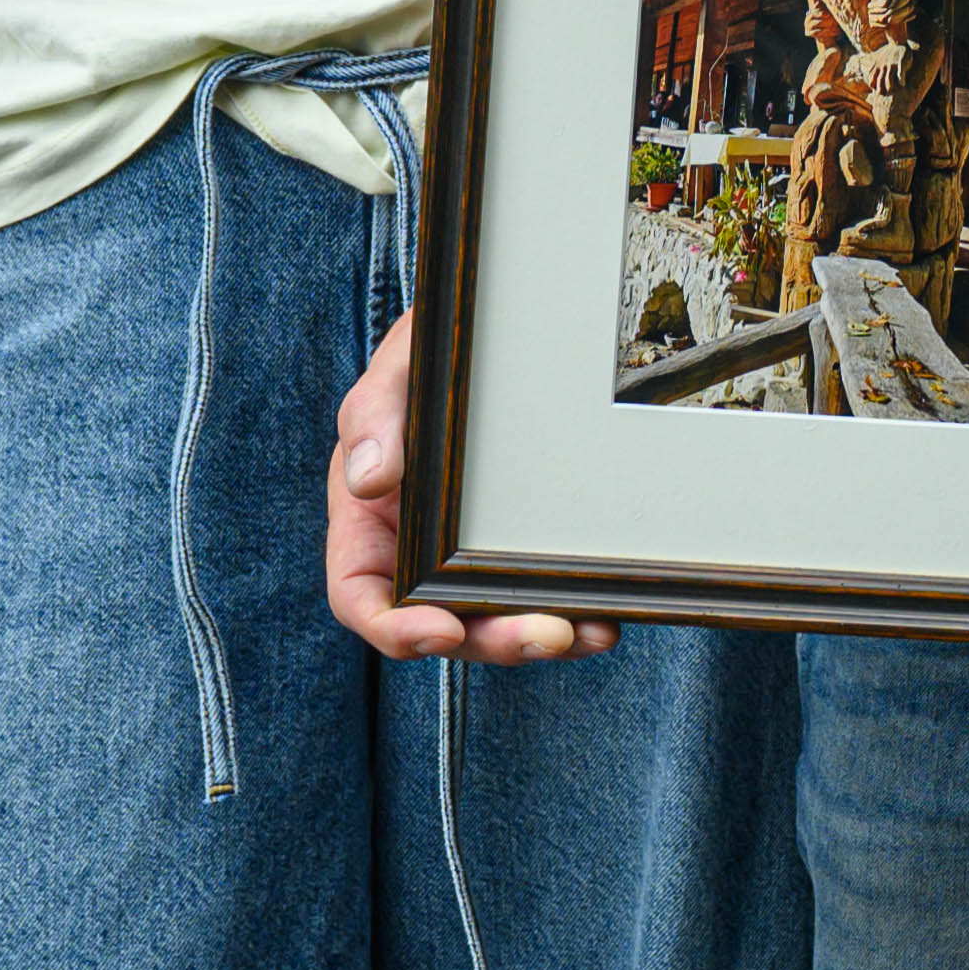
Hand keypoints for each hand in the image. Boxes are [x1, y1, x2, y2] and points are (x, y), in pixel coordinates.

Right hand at [326, 312, 616, 664]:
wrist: (498, 330)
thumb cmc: (431, 354)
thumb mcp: (397, 371)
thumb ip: (373, 418)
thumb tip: (368, 480)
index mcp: (369, 523)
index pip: (362, 597)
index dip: (395, 629)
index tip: (440, 632)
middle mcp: (416, 553)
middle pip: (443, 624)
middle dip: (493, 639)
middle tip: (547, 633)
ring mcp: (469, 557)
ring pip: (496, 621)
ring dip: (542, 636)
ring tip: (591, 633)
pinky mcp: (521, 549)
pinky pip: (540, 596)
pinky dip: (572, 614)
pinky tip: (606, 616)